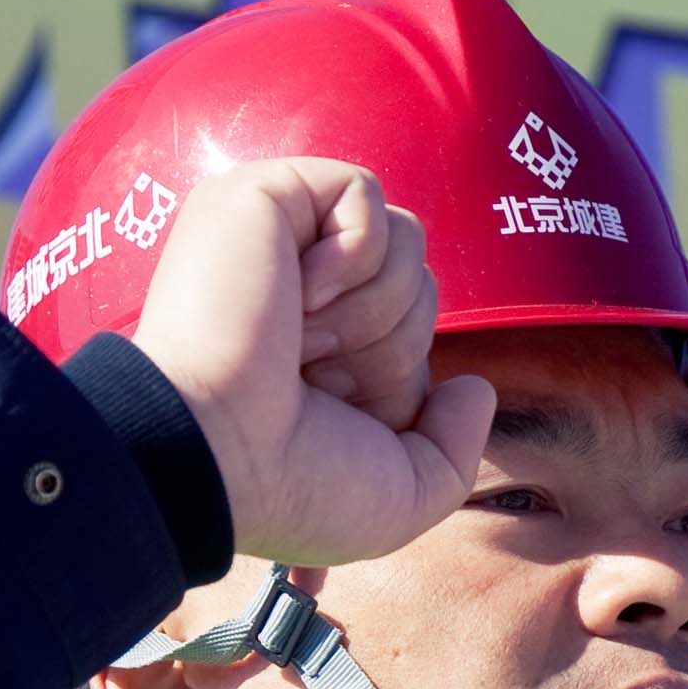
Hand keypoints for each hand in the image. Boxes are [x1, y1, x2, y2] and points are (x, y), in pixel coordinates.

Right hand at [124, 158, 499, 567]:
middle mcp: (301, 297)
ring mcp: (277, 242)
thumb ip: (456, 449)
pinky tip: (295, 295)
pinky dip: (351, 253)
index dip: (400, 384)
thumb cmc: (293, 486)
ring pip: (404, 238)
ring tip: (296, 339)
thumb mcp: (404, 497)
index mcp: (323, 355)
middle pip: (420, 285)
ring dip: (369, 308)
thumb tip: (474, 386)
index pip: (415, 335)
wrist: (213, 453)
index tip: (333, 421)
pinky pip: (361, 191)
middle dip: (388, 346)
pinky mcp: (260, 197)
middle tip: (311, 378)